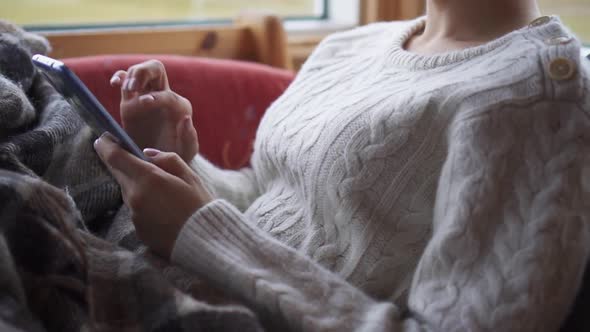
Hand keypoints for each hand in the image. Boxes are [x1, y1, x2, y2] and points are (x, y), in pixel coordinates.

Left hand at [94, 133, 212, 257]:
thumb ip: (167, 159)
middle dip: (122, 164)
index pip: (116, 157)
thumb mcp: (190, 176)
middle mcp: (135, 196)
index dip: (106, 146)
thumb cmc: (200, 206)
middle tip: (130, 158)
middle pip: (119, 174)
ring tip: (158, 188)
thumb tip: (147, 153)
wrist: (204, 242)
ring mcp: (134, 215)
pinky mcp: (137, 229)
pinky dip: (143, 203)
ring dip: (135, 185)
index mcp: (149, 179)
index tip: (104, 139)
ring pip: (128, 192)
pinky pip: (135, 209)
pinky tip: (162, 207)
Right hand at [111, 60, 198, 161]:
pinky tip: (114, 84)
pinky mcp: (130, 102)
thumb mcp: (187, 151)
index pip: (166, 94)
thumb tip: (185, 118)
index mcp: (178, 106)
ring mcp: (145, 97)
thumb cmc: (176, 157)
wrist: (161, 163)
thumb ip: (189, 137)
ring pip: (138, 72)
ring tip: (127, 89)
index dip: (156, 97)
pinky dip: (119, 77)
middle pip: (155, 69)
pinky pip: (124, 81)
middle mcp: (163, 97)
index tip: (147, 104)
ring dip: (131, 76)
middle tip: (134, 87)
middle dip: (144, 73)